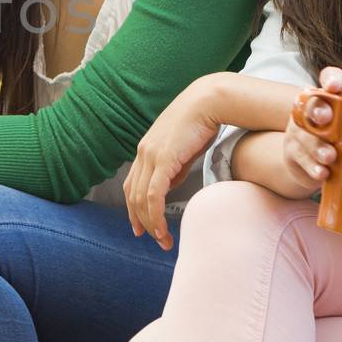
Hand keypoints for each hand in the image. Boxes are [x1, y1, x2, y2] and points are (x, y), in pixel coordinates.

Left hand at [124, 77, 221, 251]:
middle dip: (142, 222)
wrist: (209, 101)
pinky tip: (163, 229)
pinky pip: (153, 194)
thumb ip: (173, 168)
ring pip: (141, 199)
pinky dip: (155, 215)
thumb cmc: (201, 123)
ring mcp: (150, 155)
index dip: (134, 209)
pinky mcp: (163, 159)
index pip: (132, 186)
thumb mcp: (183, 150)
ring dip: (150, 223)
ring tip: (163, 240)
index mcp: (146, 150)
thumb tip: (168, 186)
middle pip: (133, 196)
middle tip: (155, 240)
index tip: (140, 228)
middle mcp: (143, 153)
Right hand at [283, 65, 341, 194]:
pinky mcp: (294, 153)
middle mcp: (316, 111)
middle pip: (311, 103)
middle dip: (317, 110)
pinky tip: (322, 175)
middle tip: (327, 121)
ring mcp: (301, 131)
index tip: (336, 87)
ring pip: (303, 134)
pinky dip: (310, 167)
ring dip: (316, 146)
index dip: (331, 79)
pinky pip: (298, 157)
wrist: (323, 163)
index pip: (331, 79)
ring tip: (330, 158)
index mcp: (338, 99)